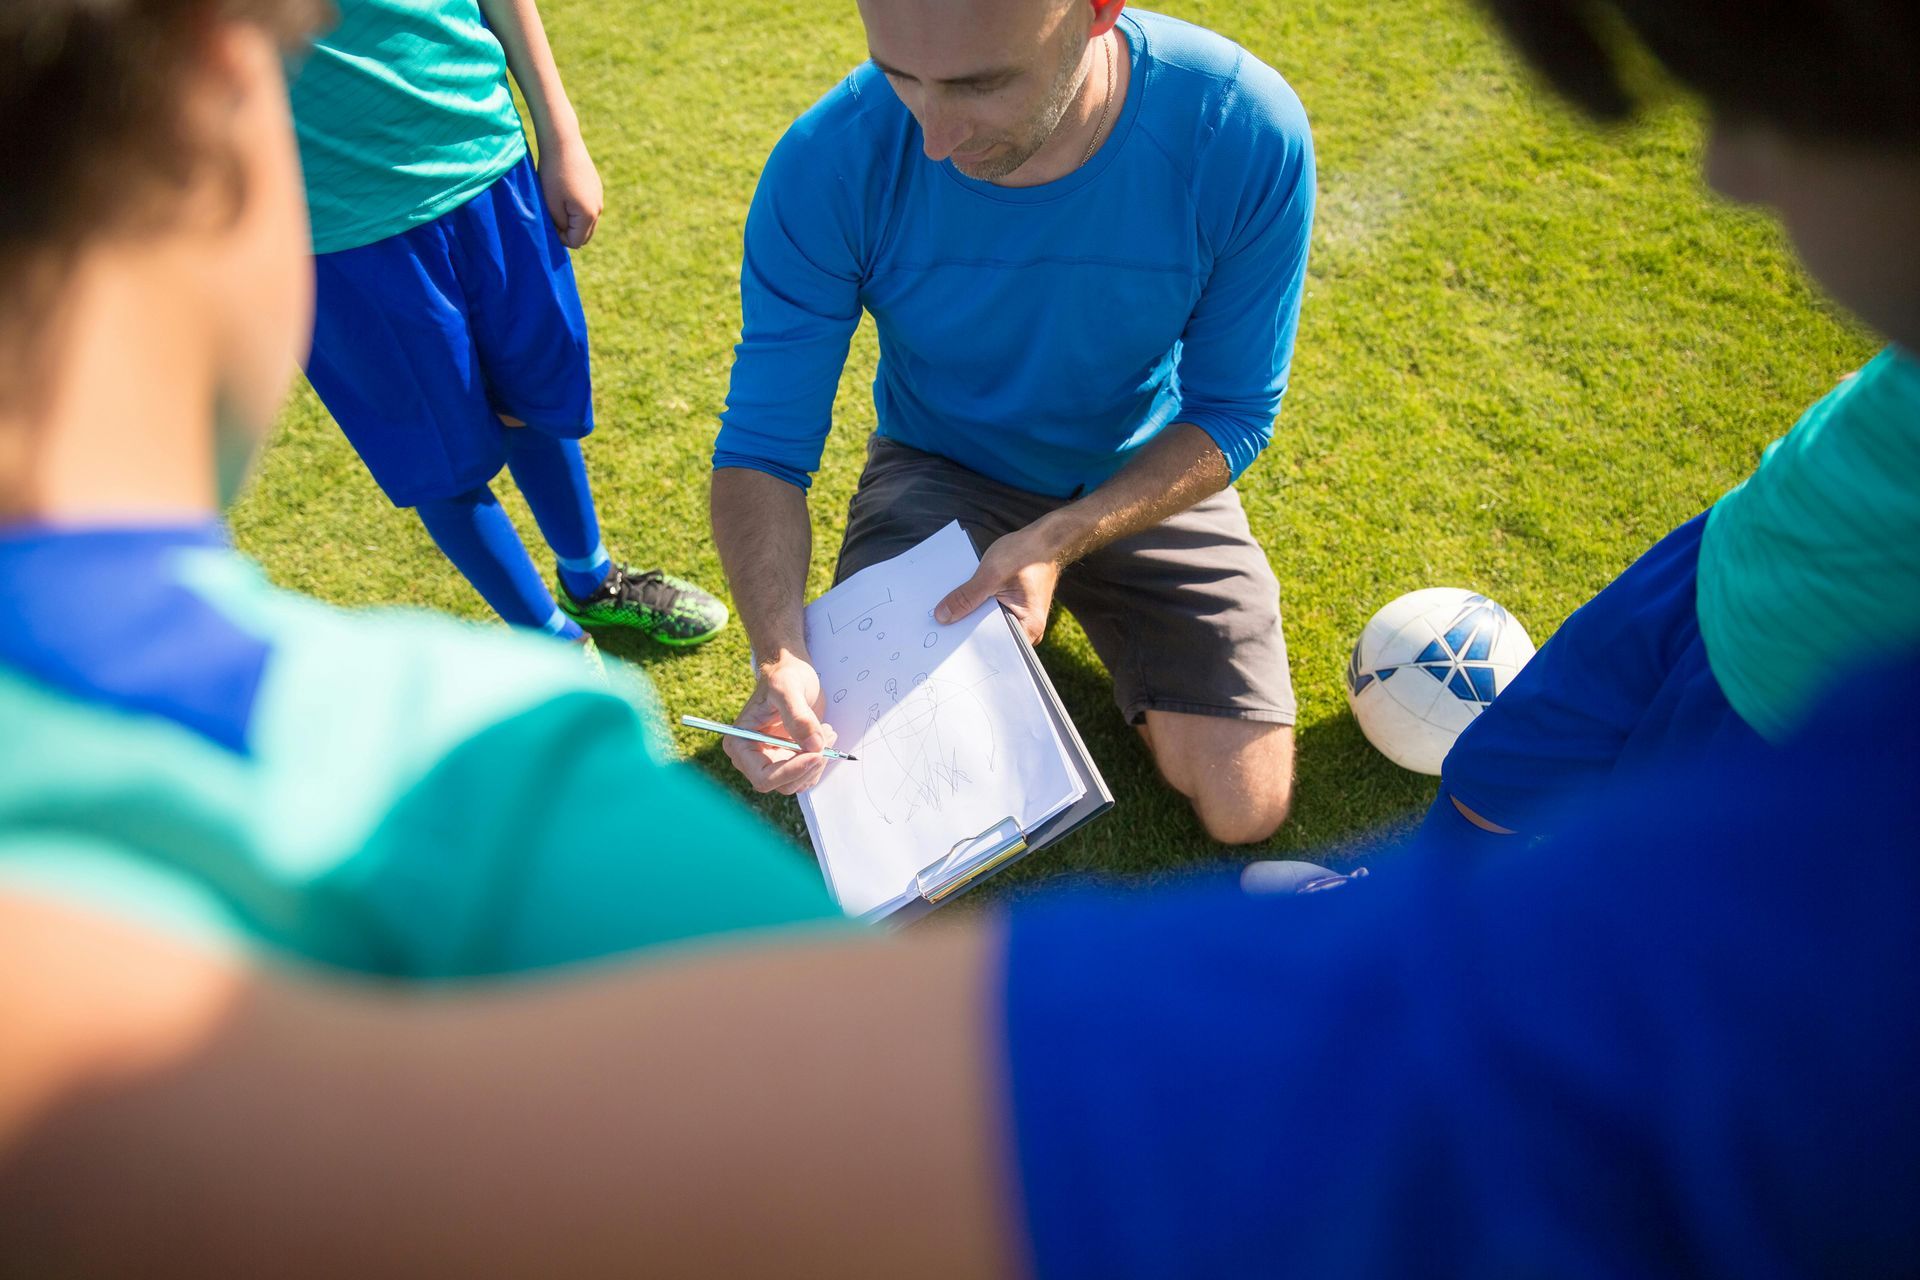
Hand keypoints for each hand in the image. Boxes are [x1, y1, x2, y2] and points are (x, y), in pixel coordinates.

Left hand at [537, 130, 603, 248]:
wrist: (563, 143)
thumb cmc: (552, 175)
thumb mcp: (551, 205)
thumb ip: (559, 226)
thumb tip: (565, 235)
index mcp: (588, 215)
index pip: (575, 242)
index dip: (560, 237)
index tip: (549, 221)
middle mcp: (598, 209)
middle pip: (584, 235)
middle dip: (569, 231)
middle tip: (552, 215)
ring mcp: (599, 198)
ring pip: (587, 222)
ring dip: (573, 220)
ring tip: (558, 203)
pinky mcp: (596, 188)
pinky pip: (588, 208)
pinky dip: (577, 208)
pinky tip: (565, 192)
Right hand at [725, 652, 837, 795]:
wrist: (791, 673)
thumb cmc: (783, 676)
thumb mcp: (787, 688)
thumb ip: (798, 716)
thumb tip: (813, 746)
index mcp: (740, 744)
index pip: (763, 777)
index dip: (791, 771)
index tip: (816, 754)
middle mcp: (752, 758)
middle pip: (783, 784)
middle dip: (808, 766)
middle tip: (826, 738)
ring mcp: (772, 761)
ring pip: (798, 782)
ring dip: (818, 763)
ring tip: (826, 731)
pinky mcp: (789, 760)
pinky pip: (807, 775)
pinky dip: (821, 760)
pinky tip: (824, 736)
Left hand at [933, 526, 1062, 644]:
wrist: (1043, 539)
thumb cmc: (1027, 553)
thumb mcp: (991, 574)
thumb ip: (966, 597)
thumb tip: (943, 616)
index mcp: (1029, 627)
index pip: (994, 645)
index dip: (969, 643)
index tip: (947, 642)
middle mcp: (1028, 628)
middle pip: (990, 636)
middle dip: (967, 629)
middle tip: (942, 624)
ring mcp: (1020, 618)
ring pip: (988, 624)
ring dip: (971, 616)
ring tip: (950, 611)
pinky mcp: (1013, 608)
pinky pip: (990, 613)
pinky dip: (977, 606)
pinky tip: (963, 600)